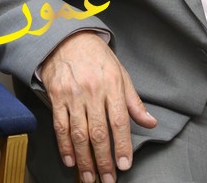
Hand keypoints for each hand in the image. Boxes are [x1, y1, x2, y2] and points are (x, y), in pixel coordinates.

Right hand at [37, 31, 156, 182]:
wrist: (66, 38)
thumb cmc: (96, 56)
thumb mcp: (120, 73)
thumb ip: (134, 101)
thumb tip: (150, 122)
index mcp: (112, 85)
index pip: (119, 121)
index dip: (122, 146)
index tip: (125, 164)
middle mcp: (92, 91)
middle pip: (98, 132)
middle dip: (103, 160)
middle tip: (108, 179)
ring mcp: (72, 95)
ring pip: (78, 134)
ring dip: (84, 159)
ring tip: (89, 177)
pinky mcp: (56, 96)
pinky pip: (60, 126)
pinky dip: (64, 146)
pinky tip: (70, 160)